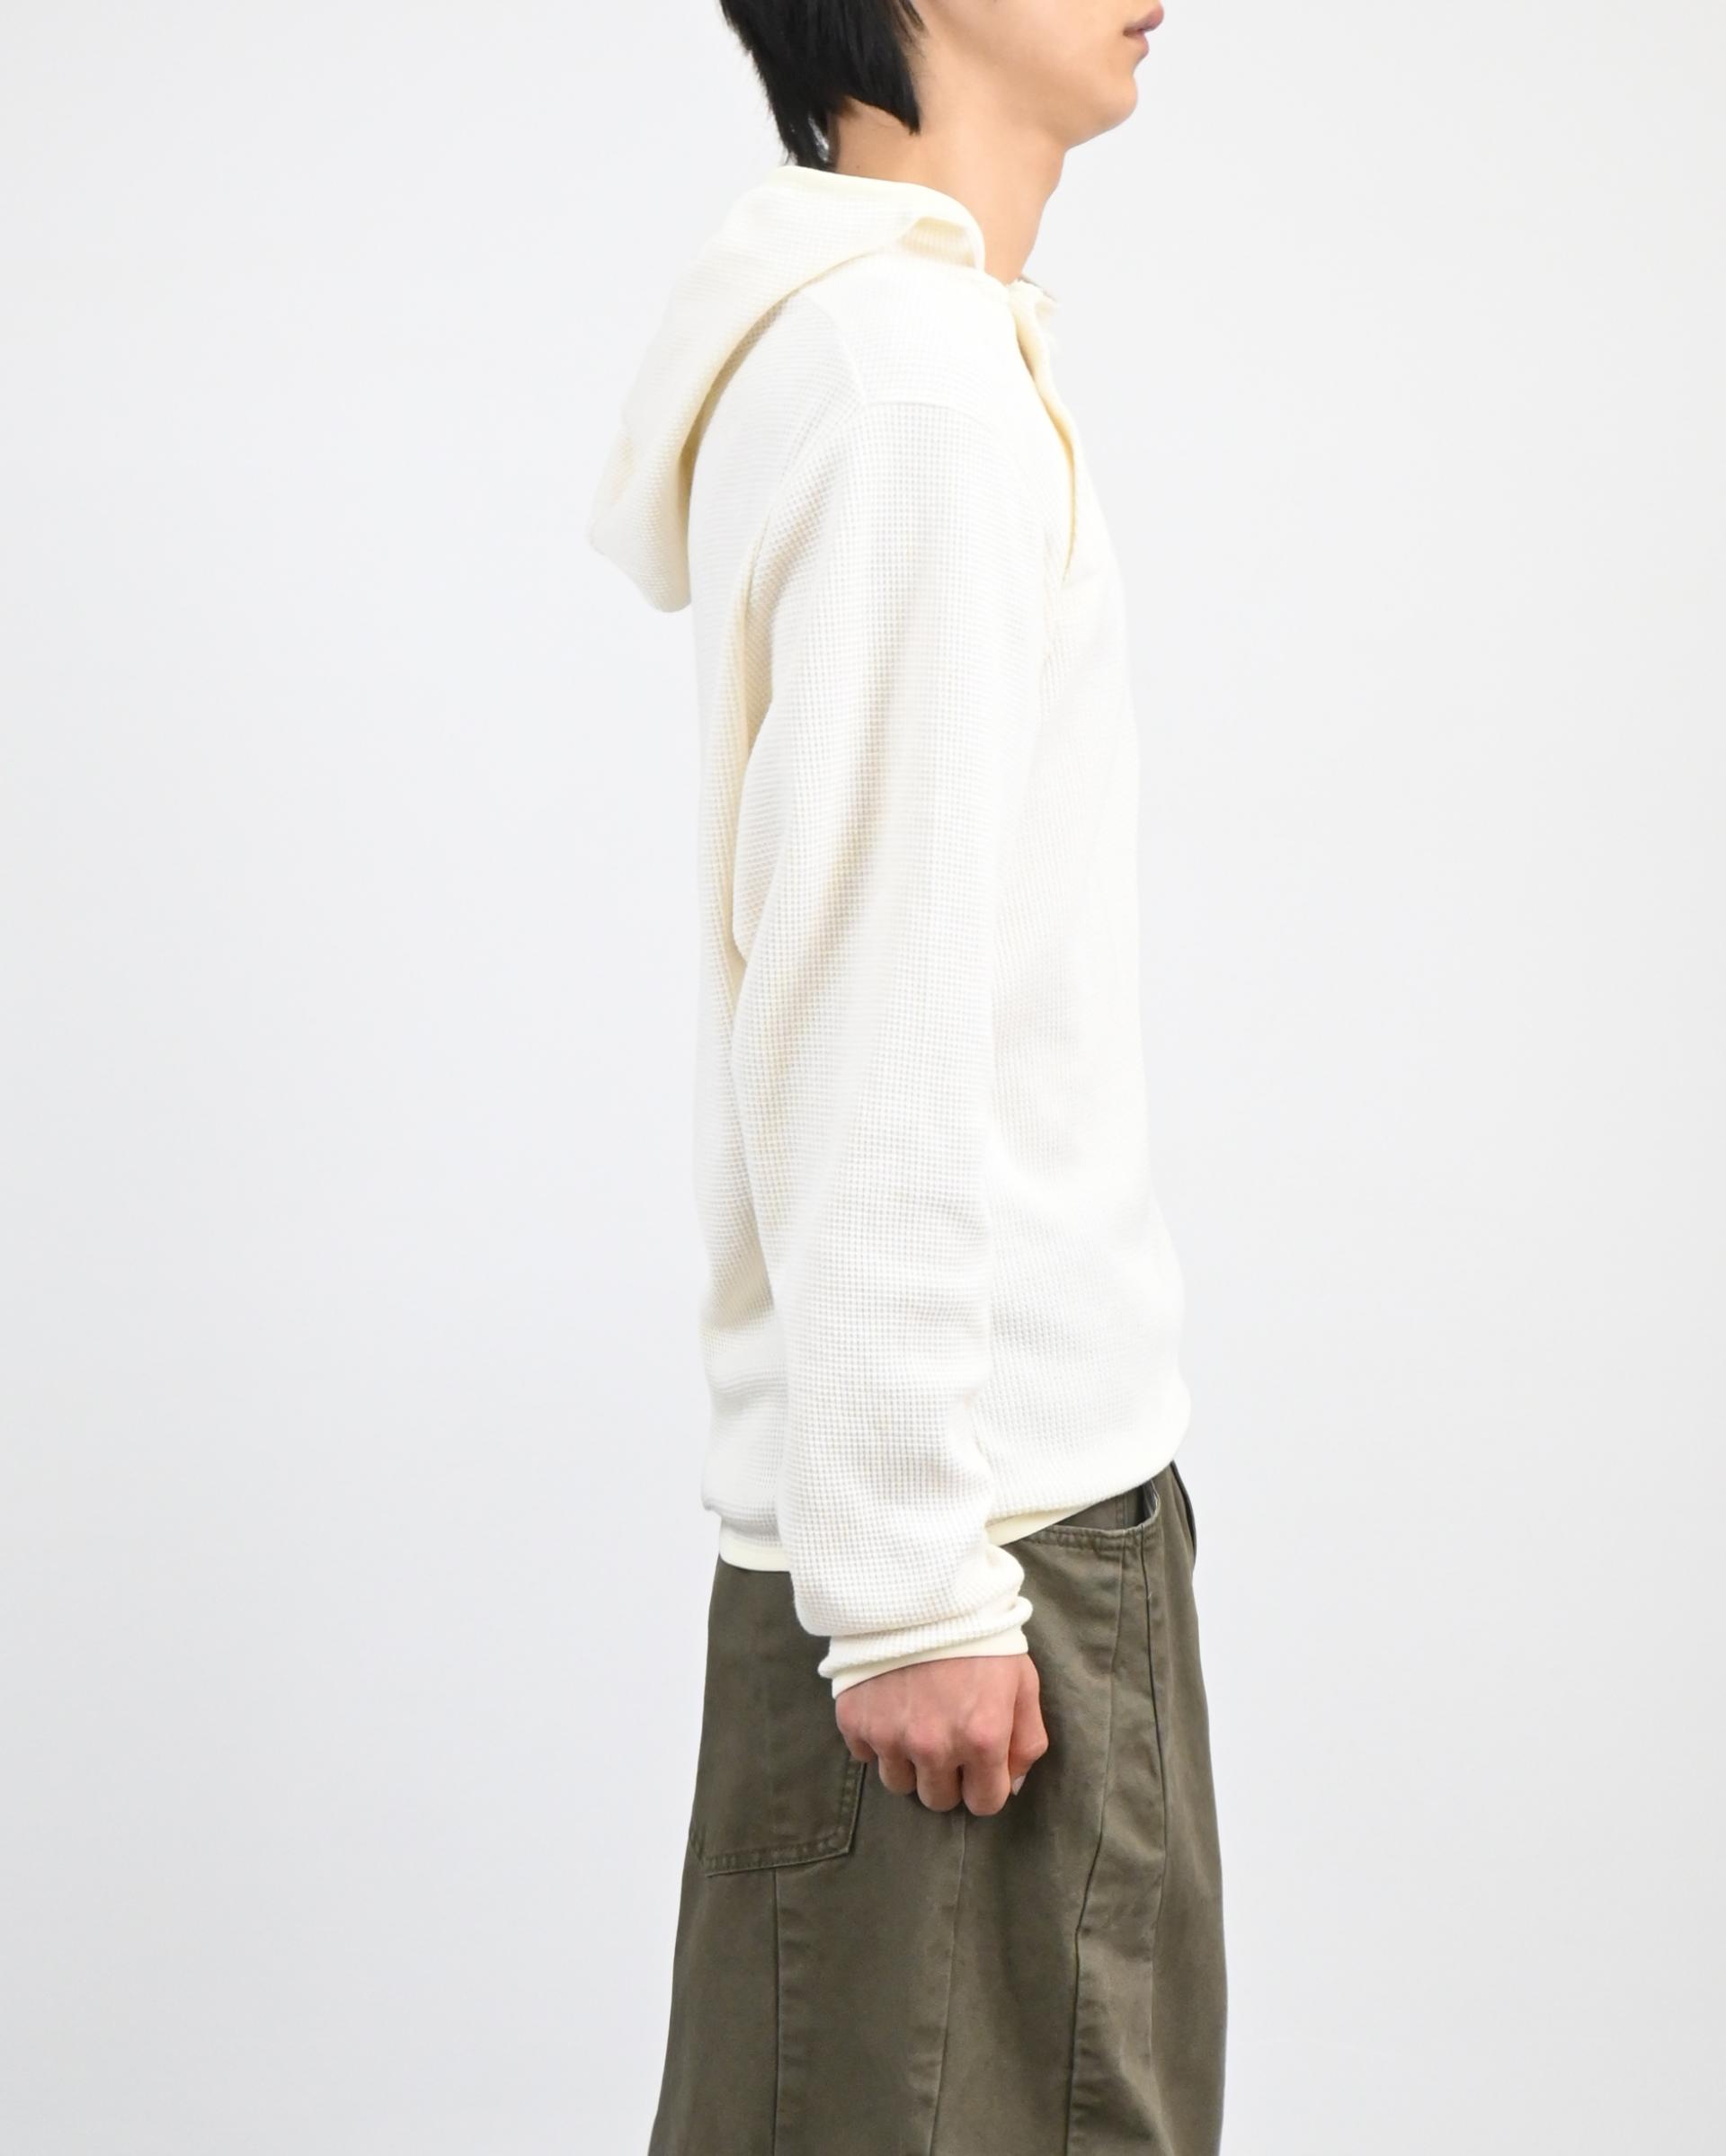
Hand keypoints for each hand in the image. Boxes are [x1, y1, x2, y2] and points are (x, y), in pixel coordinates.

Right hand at [835, 1653, 1049, 1814]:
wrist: (917, 1586)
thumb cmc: (980, 1632)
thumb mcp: (1022, 1681)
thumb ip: (1027, 1740)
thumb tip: (1011, 1784)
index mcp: (981, 1739)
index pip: (984, 1803)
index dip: (986, 1785)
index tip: (981, 1763)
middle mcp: (934, 1747)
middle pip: (938, 1800)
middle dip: (948, 1776)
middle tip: (947, 1736)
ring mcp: (890, 1736)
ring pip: (899, 1784)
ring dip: (910, 1762)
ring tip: (916, 1721)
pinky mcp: (855, 1720)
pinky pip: (865, 1754)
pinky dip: (877, 1737)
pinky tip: (890, 1704)